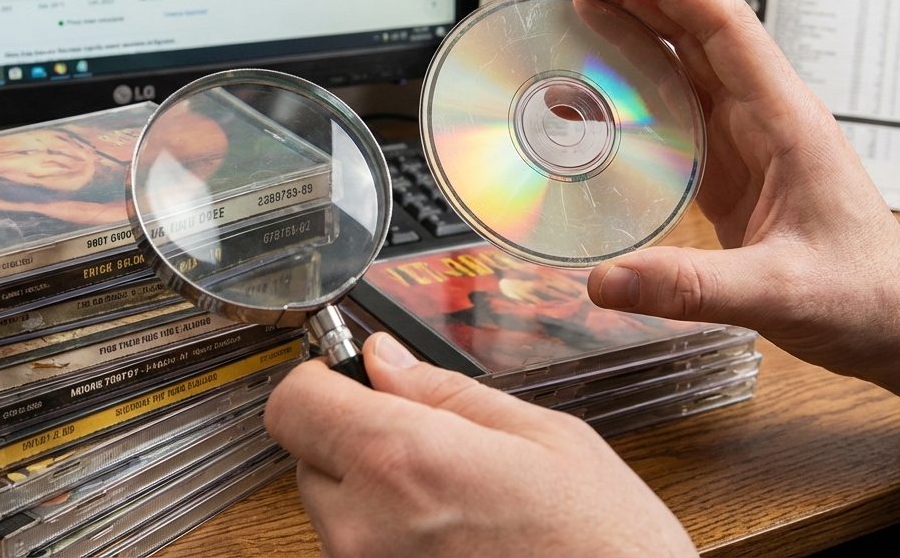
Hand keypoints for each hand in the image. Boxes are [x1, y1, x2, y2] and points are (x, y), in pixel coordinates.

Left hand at [265, 332, 695, 557]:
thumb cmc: (606, 546)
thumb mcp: (544, 437)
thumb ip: (445, 393)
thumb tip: (385, 361)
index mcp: (403, 462)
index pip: (292, 403)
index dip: (319, 381)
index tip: (351, 377)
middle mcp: (366, 529)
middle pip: (307, 457)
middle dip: (355, 438)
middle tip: (426, 441)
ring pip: (332, 511)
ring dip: (374, 494)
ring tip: (455, 501)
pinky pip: (360, 552)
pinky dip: (391, 538)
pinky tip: (454, 537)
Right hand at [556, 0, 899, 479]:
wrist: (894, 322)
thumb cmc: (862, 295)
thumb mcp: (780, 293)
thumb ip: (693, 288)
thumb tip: (607, 280)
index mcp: (786, 122)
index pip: (723, 28)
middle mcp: (767, 118)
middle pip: (696, 33)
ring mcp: (750, 141)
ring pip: (686, 65)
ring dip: (634, 35)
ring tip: (577, 17)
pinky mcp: (733, 170)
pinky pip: (681, 108)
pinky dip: (639, 88)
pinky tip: (605, 91)